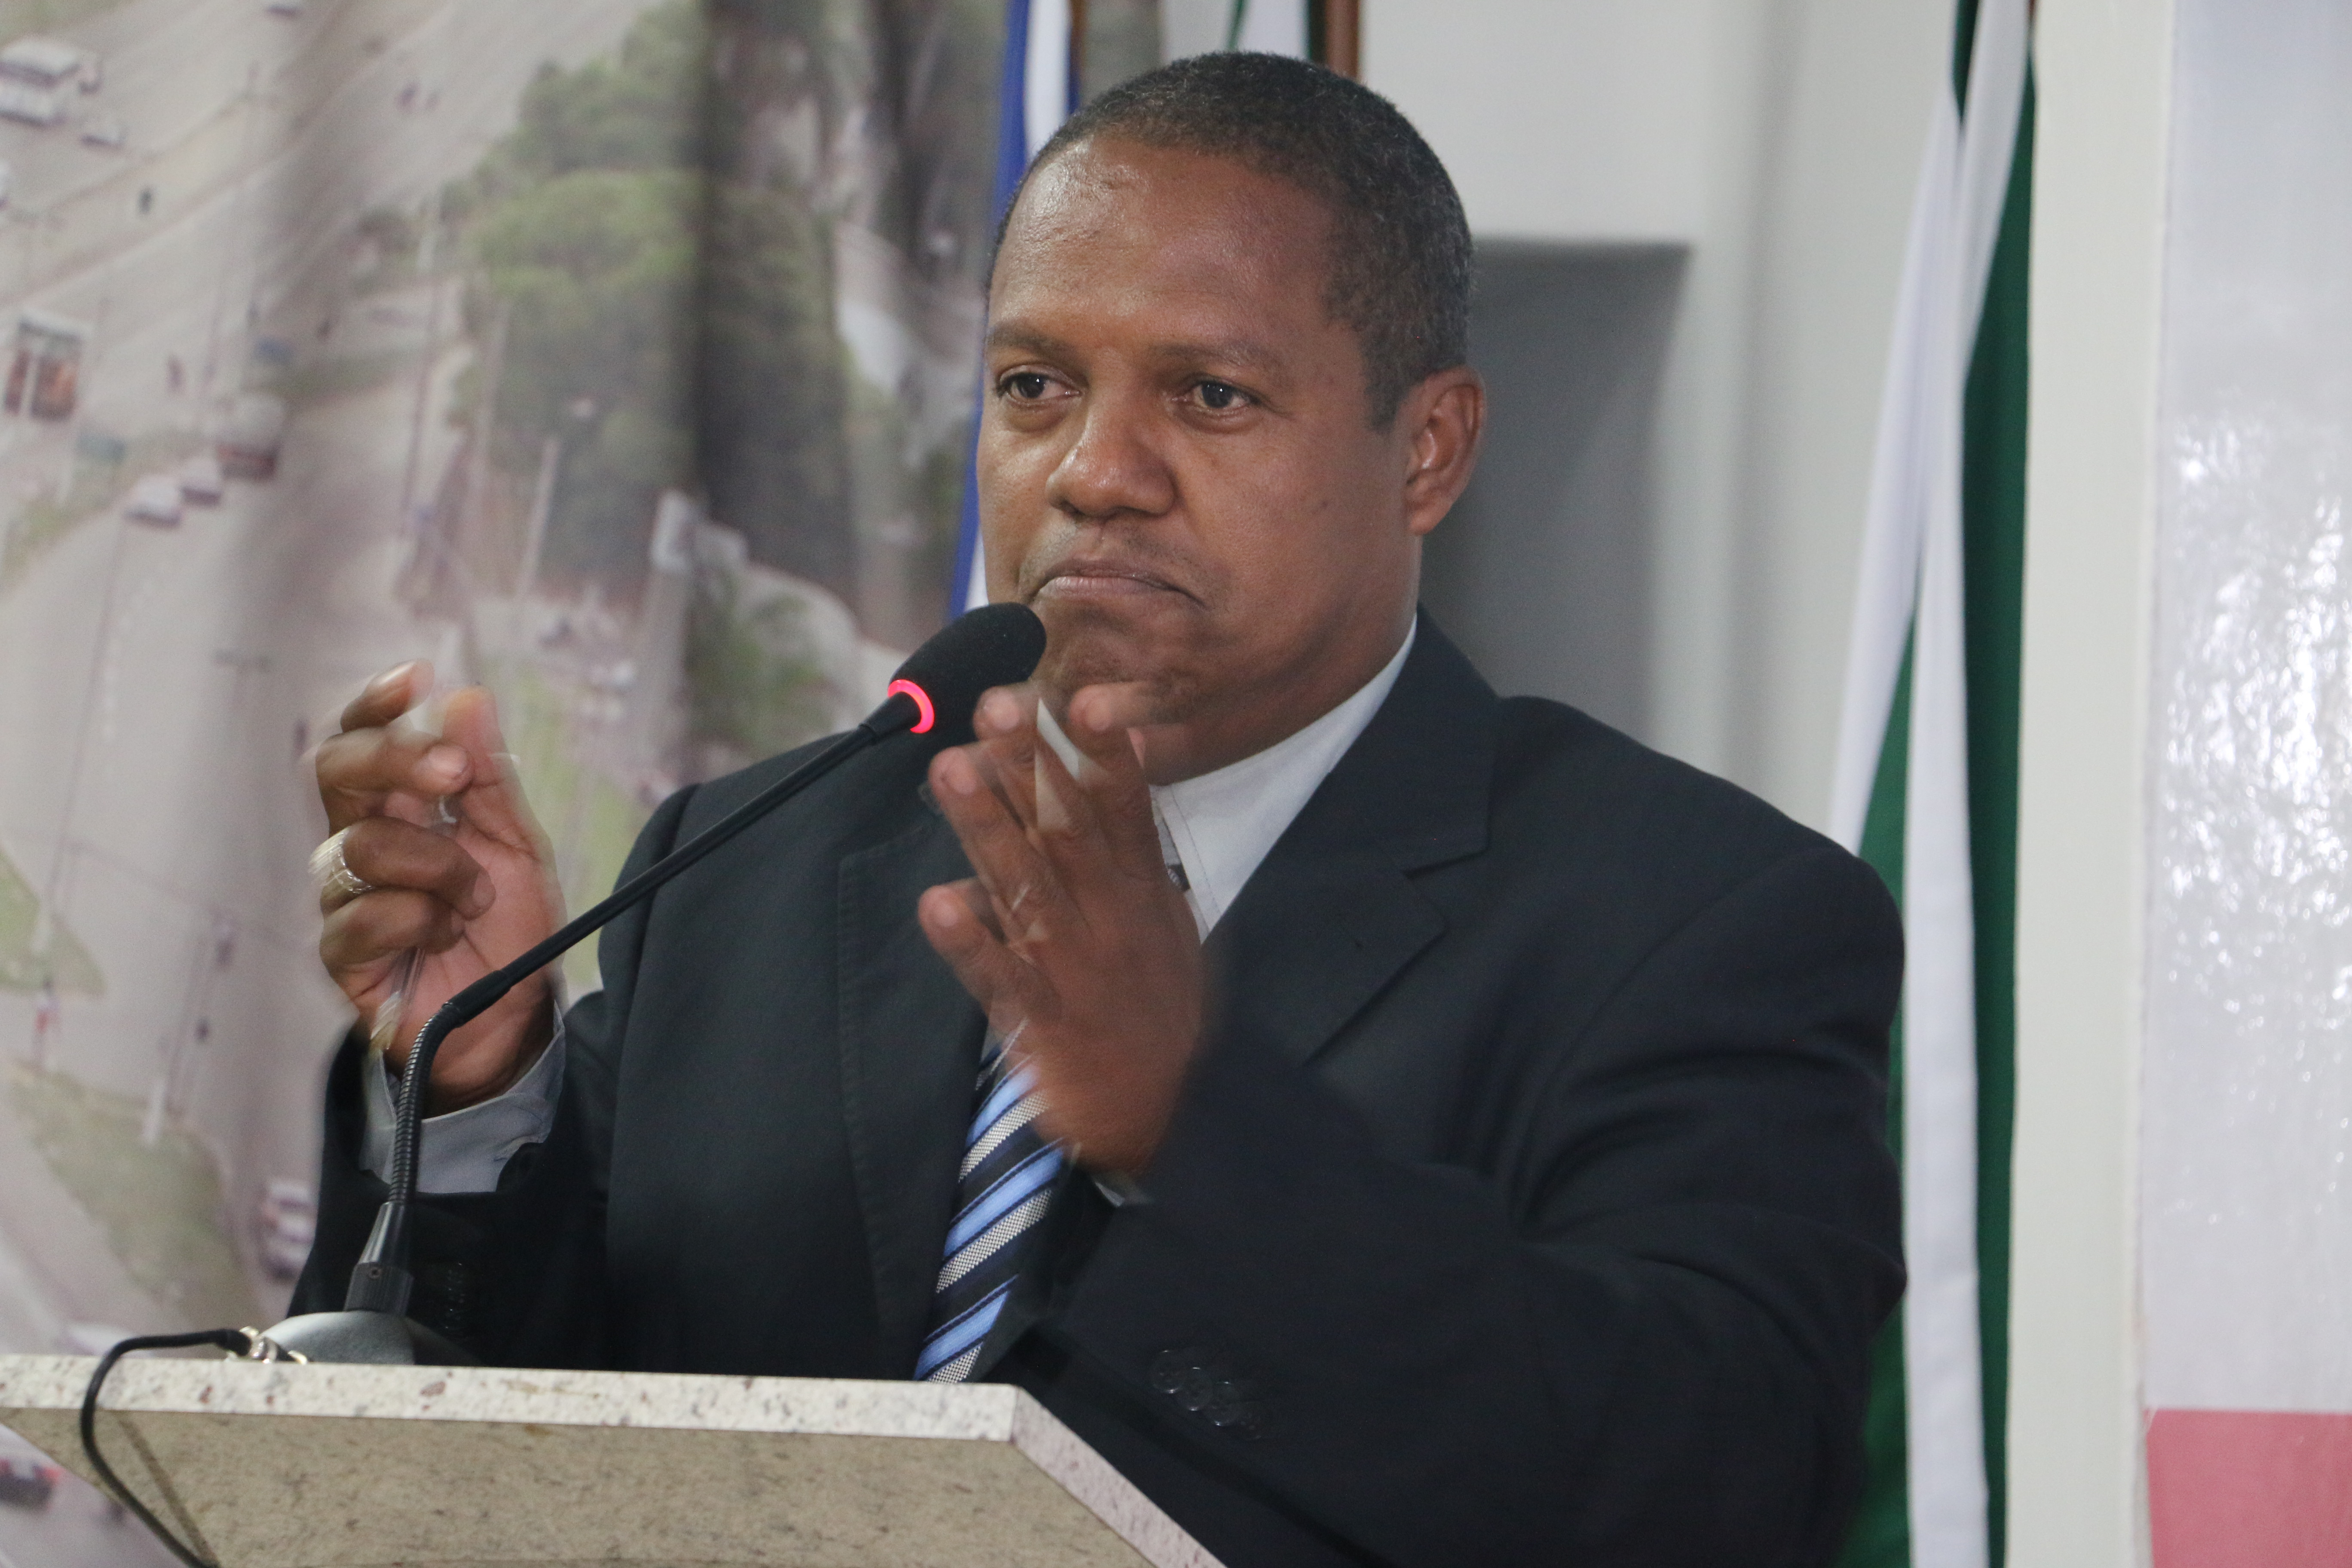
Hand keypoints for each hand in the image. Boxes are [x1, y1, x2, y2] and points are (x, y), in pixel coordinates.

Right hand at [314, 663, 562, 1112]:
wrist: (512, 1017)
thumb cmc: (508, 927)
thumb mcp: (517, 844)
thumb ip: (488, 777)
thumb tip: (467, 697)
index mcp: (397, 808)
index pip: (361, 739)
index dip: (376, 705)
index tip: (416, 677)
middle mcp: (357, 843)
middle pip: (336, 772)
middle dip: (396, 761)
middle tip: (454, 774)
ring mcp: (343, 897)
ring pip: (361, 845)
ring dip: (439, 866)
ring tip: (476, 900)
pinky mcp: (341, 952)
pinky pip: (366, 915)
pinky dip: (422, 918)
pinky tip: (446, 935)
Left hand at [917, 684, 1202, 1173]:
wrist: (1168, 1113)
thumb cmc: (1156, 1004)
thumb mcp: (1162, 919)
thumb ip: (1132, 849)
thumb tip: (1106, 770)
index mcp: (1140, 891)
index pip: (1125, 809)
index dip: (1106, 754)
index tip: (1084, 699)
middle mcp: (1108, 918)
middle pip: (1065, 830)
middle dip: (1029, 767)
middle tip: (995, 704)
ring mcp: (1072, 968)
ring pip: (1024, 886)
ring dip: (985, 827)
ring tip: (949, 769)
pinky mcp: (1040, 1021)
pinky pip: (998, 976)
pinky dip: (971, 942)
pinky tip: (939, 904)